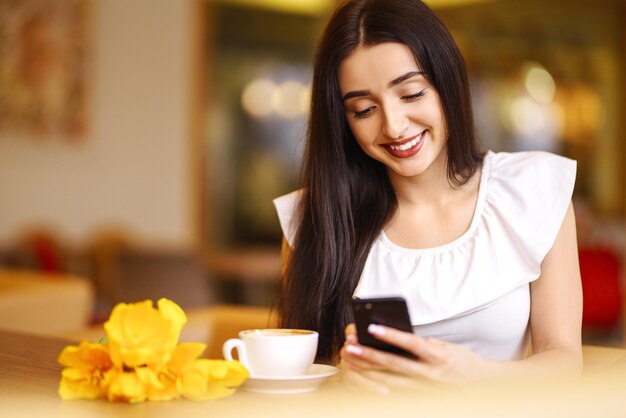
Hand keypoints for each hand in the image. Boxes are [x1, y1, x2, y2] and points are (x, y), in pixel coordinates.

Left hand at [340, 323, 491, 387]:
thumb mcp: (448, 346)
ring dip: (367, 370)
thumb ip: (426, 343)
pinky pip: (393, 391)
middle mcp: (429, 374)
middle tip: (351, 346)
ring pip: (388, 380)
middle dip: (369, 355)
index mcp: (438, 357)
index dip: (390, 335)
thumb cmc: (463, 362)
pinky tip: (361, 377)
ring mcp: (423, 388)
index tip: (372, 327)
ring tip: (351, 360)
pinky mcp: (419, 397)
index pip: (411, 343)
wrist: (480, 387)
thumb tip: (402, 336)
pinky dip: (376, 384)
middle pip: (393, 364)